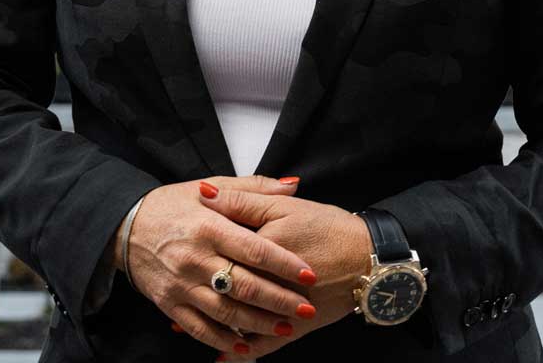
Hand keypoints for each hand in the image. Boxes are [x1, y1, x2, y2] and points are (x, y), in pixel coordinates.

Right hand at [121, 175, 321, 357]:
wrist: (124, 226)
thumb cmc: (171, 205)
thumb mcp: (210, 186)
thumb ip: (254, 188)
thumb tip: (293, 184)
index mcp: (209, 227)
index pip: (255, 249)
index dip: (284, 264)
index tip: (309, 275)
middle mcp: (196, 258)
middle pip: (245, 285)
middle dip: (279, 300)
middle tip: (306, 308)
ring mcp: (181, 285)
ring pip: (226, 311)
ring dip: (258, 324)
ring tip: (286, 328)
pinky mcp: (169, 304)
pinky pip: (199, 328)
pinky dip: (223, 340)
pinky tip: (245, 346)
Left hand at [194, 187, 374, 359]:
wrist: (371, 257)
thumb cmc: (331, 228)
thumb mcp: (288, 205)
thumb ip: (245, 199)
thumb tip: (205, 195)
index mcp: (265, 245)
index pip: (221, 246)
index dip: (197, 247)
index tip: (176, 244)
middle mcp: (271, 279)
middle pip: (225, 285)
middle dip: (196, 288)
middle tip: (171, 285)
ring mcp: (283, 306)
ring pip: (239, 318)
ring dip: (210, 321)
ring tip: (182, 323)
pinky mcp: (298, 325)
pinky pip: (264, 343)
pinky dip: (242, 349)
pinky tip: (224, 353)